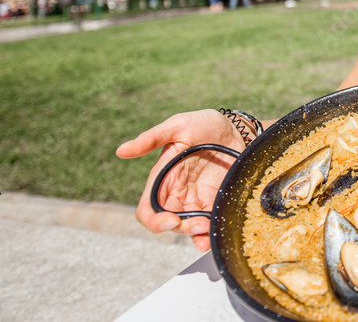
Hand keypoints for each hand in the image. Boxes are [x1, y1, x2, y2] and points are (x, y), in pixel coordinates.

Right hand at [115, 109, 242, 251]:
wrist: (237, 127)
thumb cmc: (205, 123)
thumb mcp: (179, 126)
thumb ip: (152, 139)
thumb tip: (120, 151)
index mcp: (164, 178)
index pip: (148, 209)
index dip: (155, 220)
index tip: (170, 220)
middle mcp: (179, 193)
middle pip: (171, 223)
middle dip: (183, 228)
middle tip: (200, 224)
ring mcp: (199, 199)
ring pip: (191, 227)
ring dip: (197, 234)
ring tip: (209, 230)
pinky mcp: (218, 200)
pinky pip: (211, 221)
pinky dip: (213, 231)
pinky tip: (219, 231)